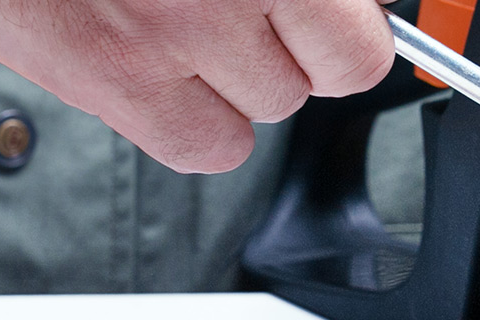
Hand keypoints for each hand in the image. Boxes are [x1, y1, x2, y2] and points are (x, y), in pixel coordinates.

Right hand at [0, 0, 395, 172]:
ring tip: (197, 30)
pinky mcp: (118, 80)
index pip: (361, 21)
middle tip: (268, 19)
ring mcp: (177, 31)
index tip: (332, 9)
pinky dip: (204, 126)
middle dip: (311, 46)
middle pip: (337, 65)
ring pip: (274, 105)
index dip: (350, 15)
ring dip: (249, 79)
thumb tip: (344, 2)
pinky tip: (176, 80)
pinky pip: (209, 145)